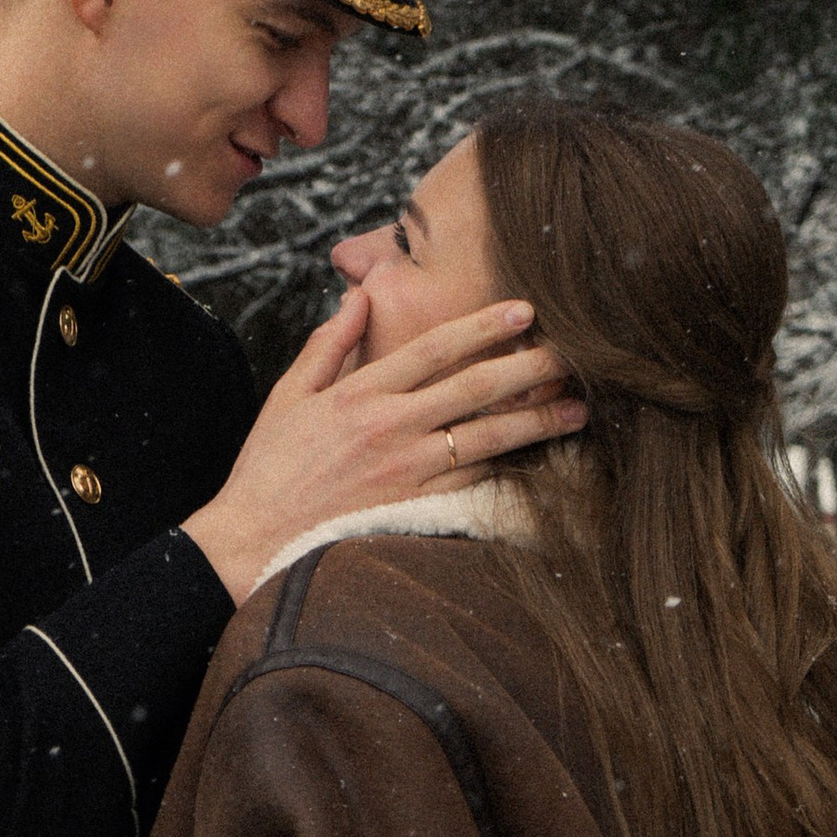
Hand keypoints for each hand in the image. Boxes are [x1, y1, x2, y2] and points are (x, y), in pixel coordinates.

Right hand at [180, 292, 584, 600]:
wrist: (257, 540)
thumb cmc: (270, 468)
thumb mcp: (288, 396)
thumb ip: (328, 344)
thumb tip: (359, 296)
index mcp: (360, 395)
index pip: (434, 349)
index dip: (484, 326)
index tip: (525, 310)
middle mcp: (390, 429)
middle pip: (474, 388)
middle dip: (529, 367)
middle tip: (573, 351)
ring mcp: (407, 472)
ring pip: (486, 438)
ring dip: (536, 421)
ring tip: (579, 408)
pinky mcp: (415, 509)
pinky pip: (472, 483)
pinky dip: (507, 466)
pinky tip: (539, 456)